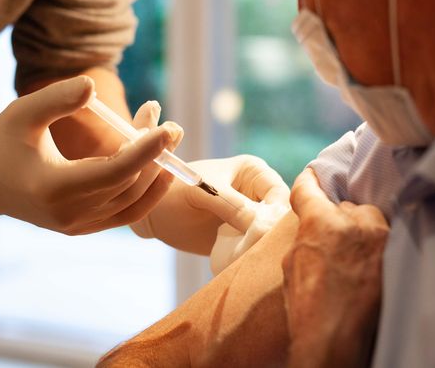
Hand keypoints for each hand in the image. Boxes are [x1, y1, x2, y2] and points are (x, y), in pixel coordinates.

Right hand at [0, 76, 182, 234]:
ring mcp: (77, 226)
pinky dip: (146, 192)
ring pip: (132, 201)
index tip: (167, 129)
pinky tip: (161, 166)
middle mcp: (68, 215)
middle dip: (155, 155)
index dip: (145, 150)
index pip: (113, 172)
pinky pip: (125, 214)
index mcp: (53, 188)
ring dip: (155, 169)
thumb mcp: (23, 112)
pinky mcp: (83, 228)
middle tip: (171, 124)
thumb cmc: (2, 141)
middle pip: (128, 186)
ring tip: (165, 135)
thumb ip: (58, 98)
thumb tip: (92, 85)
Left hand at [131, 153, 289, 255]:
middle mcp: (259, 194)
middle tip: (255, 247)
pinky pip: (257, 250)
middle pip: (281, 218)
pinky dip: (251, 256)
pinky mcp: (243, 238)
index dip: (276, 214)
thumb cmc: (174, 192)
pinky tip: (239, 261)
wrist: (154, 215)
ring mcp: (252, 218)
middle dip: (271, 233)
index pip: (281, 194)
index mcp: (255, 172)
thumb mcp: (202, 193)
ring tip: (245, 256)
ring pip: (271, 236)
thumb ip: (232, 206)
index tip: (263, 231)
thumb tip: (264, 226)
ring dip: (262, 247)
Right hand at [282, 168, 388, 367]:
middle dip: (339, 220)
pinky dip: (378, 248)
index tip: (312, 175)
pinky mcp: (397, 254)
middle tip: (335, 243)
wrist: (334, 339)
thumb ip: (306, 235)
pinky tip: (370, 266)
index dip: (309, 180)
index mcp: (319, 221)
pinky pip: (386, 238)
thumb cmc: (306, 307)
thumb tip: (314, 226)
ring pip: (370, 220)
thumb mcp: (292, 264)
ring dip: (362, 232)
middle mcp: (352, 221)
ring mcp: (379, 237)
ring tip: (356, 258)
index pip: (310, 187)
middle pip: (345, 206)